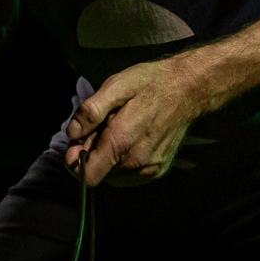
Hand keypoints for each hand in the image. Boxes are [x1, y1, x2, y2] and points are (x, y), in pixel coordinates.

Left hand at [63, 58, 205, 186]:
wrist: (187, 89)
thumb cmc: (150, 84)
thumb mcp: (116, 86)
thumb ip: (91, 111)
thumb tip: (72, 133)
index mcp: (121, 143)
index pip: (88, 176)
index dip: (75, 161)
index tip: (79, 141)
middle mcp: (136, 162)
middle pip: (99, 173)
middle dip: (93, 153)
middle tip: (104, 125)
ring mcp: (149, 169)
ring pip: (113, 176)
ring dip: (109, 157)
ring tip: (119, 129)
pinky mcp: (158, 170)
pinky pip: (129, 175)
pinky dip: (123, 161)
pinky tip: (131, 138)